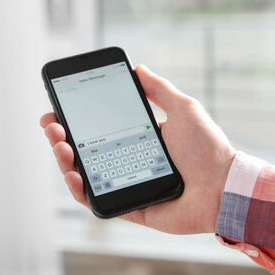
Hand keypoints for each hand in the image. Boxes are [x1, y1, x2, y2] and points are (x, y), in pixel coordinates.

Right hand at [40, 65, 235, 233]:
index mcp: (140, 139)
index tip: (59, 108)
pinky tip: (73, 175)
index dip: (77, 119)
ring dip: (65, 160)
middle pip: (86, 151)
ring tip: (59, 144)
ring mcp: (128, 184)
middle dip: (62, 137)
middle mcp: (130, 161)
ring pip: (86, 175)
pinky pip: (98, 201)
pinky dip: (81, 190)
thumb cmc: (207, 148)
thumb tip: (138, 68)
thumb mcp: (183, 108)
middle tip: (51, 124)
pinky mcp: (130, 206)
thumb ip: (159, 89)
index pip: (100, 128)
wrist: (223, 185)